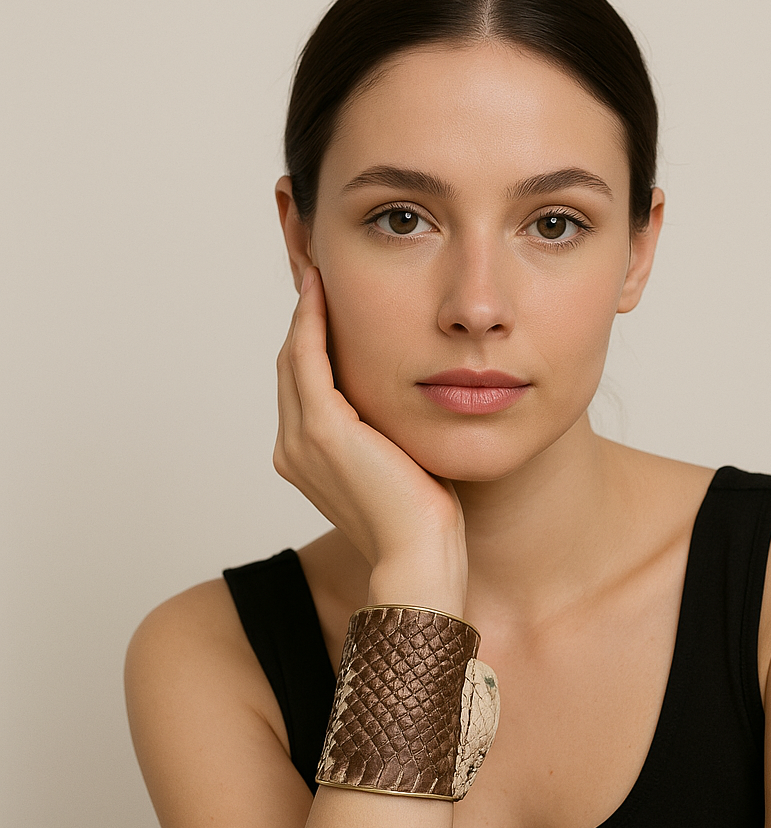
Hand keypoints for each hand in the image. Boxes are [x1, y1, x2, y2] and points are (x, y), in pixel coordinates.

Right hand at [275, 267, 466, 609]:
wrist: (420, 556)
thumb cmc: (421, 520)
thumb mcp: (400, 464)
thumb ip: (387, 433)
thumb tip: (407, 403)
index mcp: (307, 459)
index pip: (305, 386)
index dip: (311, 342)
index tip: (326, 303)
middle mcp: (292, 447)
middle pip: (292, 365)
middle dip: (304, 318)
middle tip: (314, 272)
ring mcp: (302, 439)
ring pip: (295, 357)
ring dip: (304, 311)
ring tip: (316, 271)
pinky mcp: (323, 429)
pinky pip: (308, 359)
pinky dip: (311, 322)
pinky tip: (322, 291)